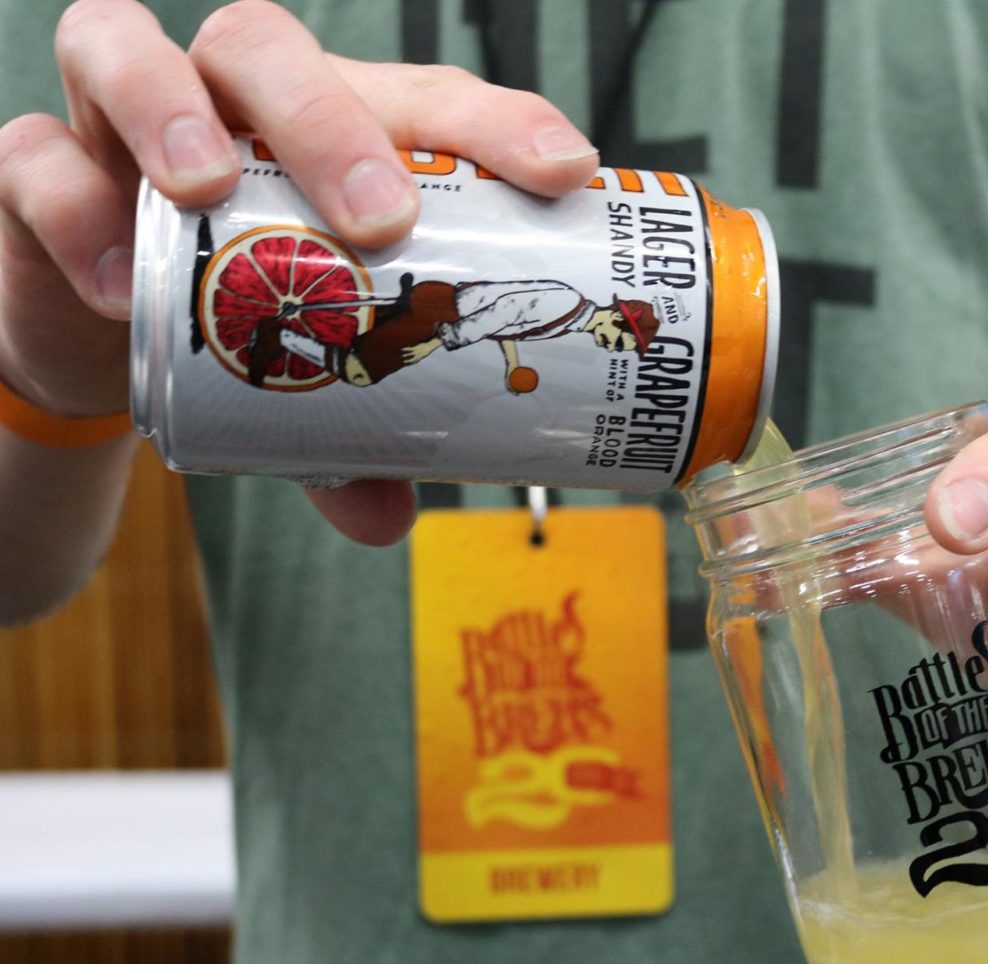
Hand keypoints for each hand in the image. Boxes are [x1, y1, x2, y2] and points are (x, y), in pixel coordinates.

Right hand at [0, 0, 599, 543]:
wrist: (102, 339)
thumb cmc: (239, 321)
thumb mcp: (312, 378)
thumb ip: (353, 434)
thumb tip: (397, 517)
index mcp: (333, 132)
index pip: (421, 100)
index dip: (494, 120)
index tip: (562, 171)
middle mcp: (231, 106)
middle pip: (271, 51)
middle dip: (331, 122)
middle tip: (379, 217)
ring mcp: (124, 127)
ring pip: (130, 49)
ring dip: (173, 113)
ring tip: (207, 187)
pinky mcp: (38, 173)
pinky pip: (34, 159)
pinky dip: (72, 207)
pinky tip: (112, 278)